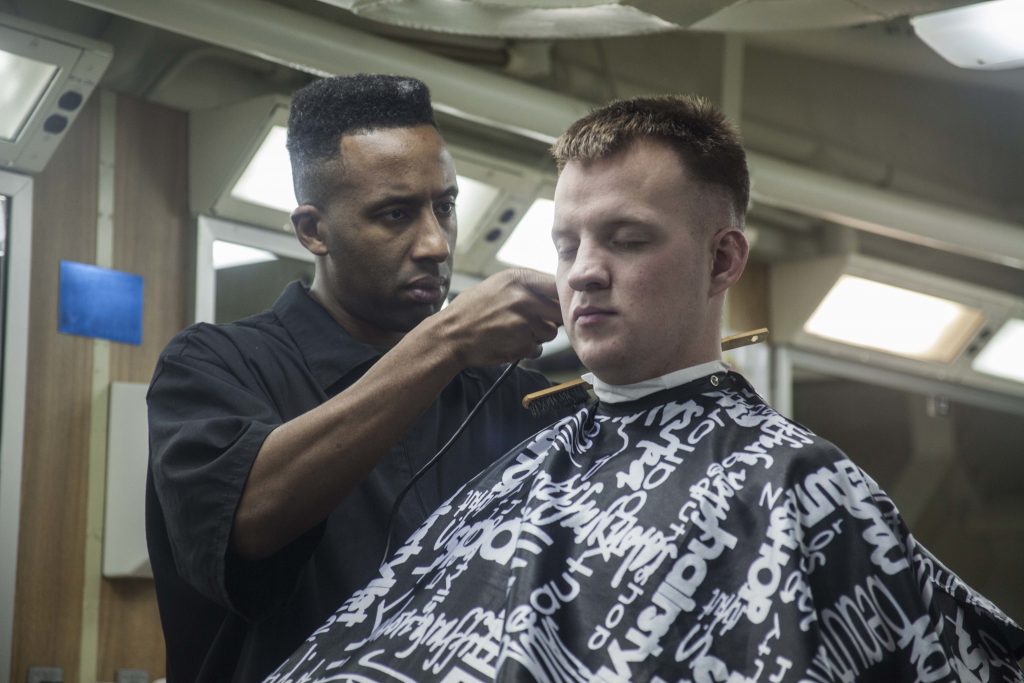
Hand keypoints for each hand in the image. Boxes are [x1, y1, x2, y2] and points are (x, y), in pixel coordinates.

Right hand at [439, 268, 561, 366]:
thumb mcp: (496, 285)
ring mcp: (525, 320)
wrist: (450, 335)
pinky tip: (508, 344)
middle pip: (558, 310)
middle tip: (534, 323)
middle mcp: (524, 296)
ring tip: (515, 334)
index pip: (555, 285)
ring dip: (538, 336)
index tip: (551, 306)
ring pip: (550, 331)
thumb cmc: (471, 311)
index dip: (557, 298)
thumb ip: (525, 287)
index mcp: (518, 278)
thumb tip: (553, 292)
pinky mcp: (523, 342)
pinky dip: (526, 350)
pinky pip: (537, 348)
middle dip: (551, 319)